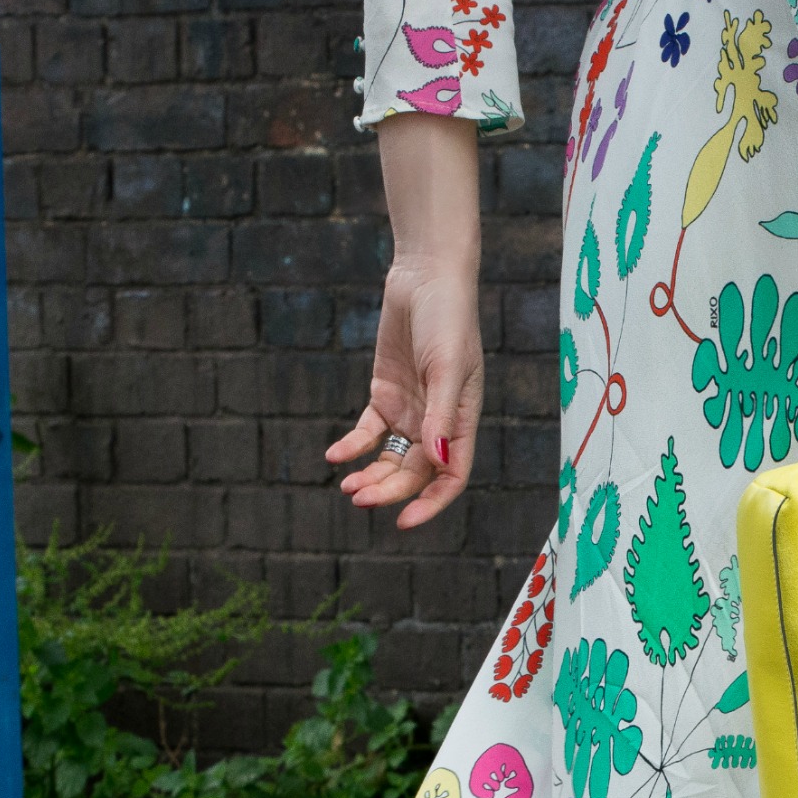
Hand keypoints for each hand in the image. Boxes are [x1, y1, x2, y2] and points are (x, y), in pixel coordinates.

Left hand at [325, 258, 479, 528]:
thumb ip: (440, 413)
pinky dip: (353, 446)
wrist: (426, 277)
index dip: (430, 504)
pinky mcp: (385, 395)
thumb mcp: (447, 366)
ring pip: (390, 459)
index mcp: (462, 422)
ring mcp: (410, 411)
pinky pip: (368, 432)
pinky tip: (335, 456)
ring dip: (371, 475)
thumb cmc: (448, 318)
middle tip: (358, 497)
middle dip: (388, 490)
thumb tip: (436, 460)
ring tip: (346, 485)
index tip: (403, 521)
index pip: (450, 477)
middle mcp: (437, 424)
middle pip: (414, 473)